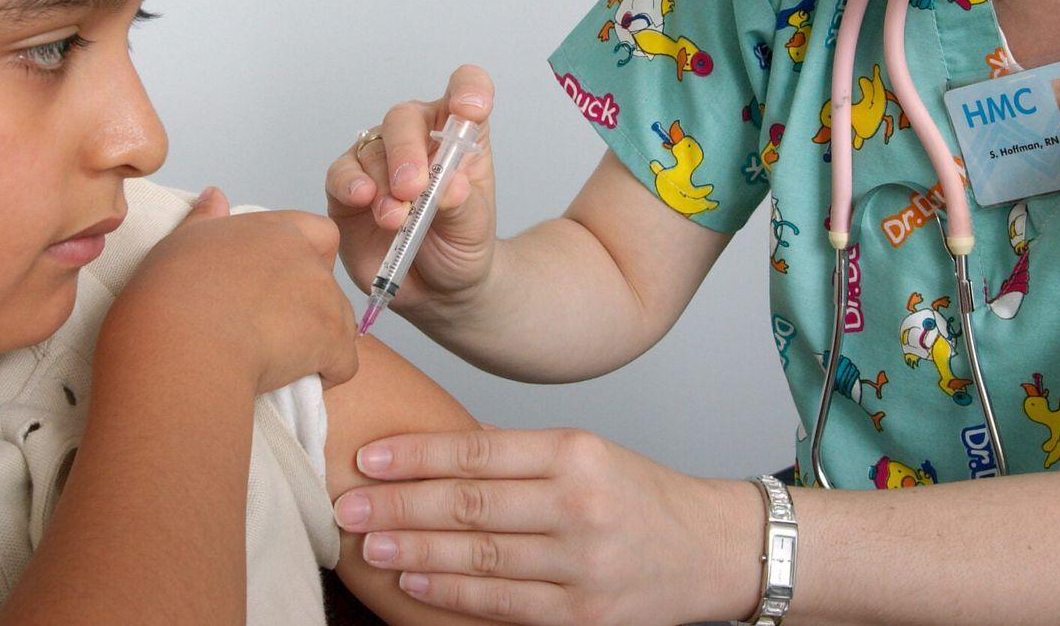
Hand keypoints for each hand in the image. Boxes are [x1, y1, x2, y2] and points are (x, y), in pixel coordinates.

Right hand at [102, 187, 359, 393]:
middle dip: (311, 307)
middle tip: (269, 330)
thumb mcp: (183, 242)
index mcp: (274, 232)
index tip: (280, 283)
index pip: (319, 233)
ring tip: (276, 361)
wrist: (185, 337)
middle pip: (328, 284)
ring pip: (341, 323)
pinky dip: (326, 375)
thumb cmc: (174, 292)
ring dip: (319, 342)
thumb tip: (215, 195)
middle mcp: (306, 259)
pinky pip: (344, 363)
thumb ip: (206, 218)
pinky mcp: (331, 341)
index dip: (310, 257)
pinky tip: (295, 382)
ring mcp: (324, 299)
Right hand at [325, 65, 497, 315]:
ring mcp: (379, 161)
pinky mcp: (348, 188)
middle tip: (413, 189)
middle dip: (406, 151)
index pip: (466, 89)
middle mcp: (416, 139)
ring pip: (371, 148)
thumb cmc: (461, 246)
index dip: (469, 89)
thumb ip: (462, 205)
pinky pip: (341, 173)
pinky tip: (364, 199)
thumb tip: (448, 187)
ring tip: (396, 219)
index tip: (470, 110)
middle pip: (404, 118)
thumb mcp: (474, 229)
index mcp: (457, 135)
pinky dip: (350, 183)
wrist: (435, 291)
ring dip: (382, 182)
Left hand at [329, 427, 757, 623]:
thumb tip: (427, 461)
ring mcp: (582, 564)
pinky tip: (412, 581)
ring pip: (480, 556)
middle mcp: (579, 505)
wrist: (713, 550)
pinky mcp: (584, 616)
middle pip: (470, 504)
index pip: (479, 450)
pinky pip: (503, 603)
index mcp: (576, 452)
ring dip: (414, 551)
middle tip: (346, 501)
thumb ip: (517, 460)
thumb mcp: (587, 455)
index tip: (368, 457)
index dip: (416, 456)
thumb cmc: (639, 496)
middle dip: (400, 505)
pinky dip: (452, 593)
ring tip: (366, 542)